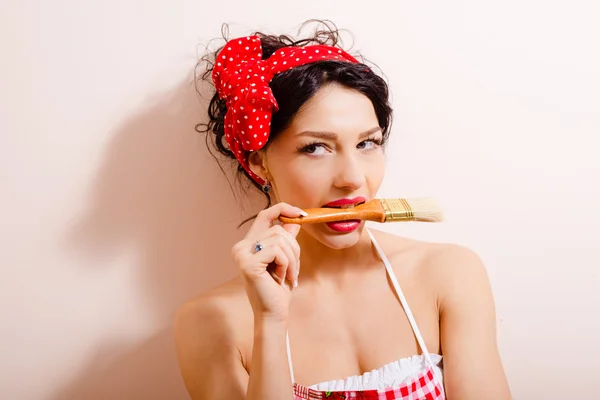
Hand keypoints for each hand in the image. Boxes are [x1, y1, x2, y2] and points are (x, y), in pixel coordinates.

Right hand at [231, 202, 305, 321]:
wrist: (273, 313)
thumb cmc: (278, 288)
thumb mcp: (286, 259)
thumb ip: (287, 240)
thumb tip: (295, 220)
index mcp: (248, 243)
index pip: (264, 215)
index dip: (283, 209)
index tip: (302, 214)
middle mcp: (241, 246)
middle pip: (278, 229)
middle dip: (293, 249)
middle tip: (293, 269)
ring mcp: (241, 254)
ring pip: (280, 239)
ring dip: (291, 259)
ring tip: (287, 275)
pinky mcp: (247, 263)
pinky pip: (277, 251)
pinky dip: (286, 264)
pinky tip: (281, 278)